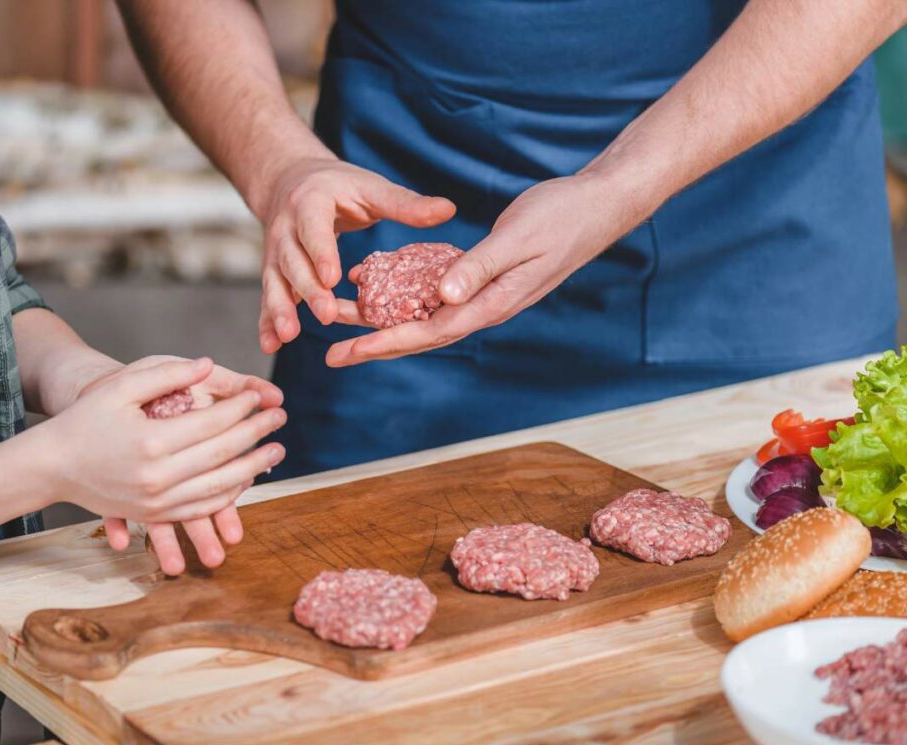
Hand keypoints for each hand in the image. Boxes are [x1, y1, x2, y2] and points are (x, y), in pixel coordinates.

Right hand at [78, 356, 283, 574]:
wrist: (51, 466)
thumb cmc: (85, 420)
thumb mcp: (120, 388)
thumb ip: (167, 375)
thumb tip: (209, 365)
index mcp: (150, 442)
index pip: (212, 423)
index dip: (242, 409)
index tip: (263, 397)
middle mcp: (156, 477)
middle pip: (222, 455)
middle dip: (257, 435)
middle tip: (282, 419)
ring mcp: (156, 501)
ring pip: (219, 487)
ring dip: (253, 468)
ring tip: (276, 451)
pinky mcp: (154, 514)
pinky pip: (201, 507)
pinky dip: (228, 494)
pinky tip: (246, 478)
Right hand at [257, 157, 455, 352]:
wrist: (290, 180)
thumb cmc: (340, 187)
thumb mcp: (370, 188)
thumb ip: (405, 204)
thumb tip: (449, 210)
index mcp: (310, 203)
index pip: (314, 230)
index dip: (322, 253)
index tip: (333, 277)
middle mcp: (286, 228)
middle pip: (294, 262)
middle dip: (309, 290)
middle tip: (327, 314)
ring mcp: (274, 252)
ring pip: (275, 282)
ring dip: (279, 310)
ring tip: (287, 336)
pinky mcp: (272, 271)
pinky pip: (268, 296)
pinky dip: (266, 321)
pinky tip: (270, 345)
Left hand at [326, 174, 630, 365]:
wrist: (597, 206)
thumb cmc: (561, 217)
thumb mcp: (517, 238)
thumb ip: (479, 268)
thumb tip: (442, 299)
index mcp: (491, 303)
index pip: (431, 332)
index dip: (388, 342)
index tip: (351, 351)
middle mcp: (484, 306)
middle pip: (421, 334)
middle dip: (376, 344)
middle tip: (332, 353)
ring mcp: (484, 295)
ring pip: (426, 317)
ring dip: (386, 322)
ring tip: (345, 323)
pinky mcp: (482, 278)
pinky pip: (438, 294)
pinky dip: (408, 296)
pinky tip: (382, 288)